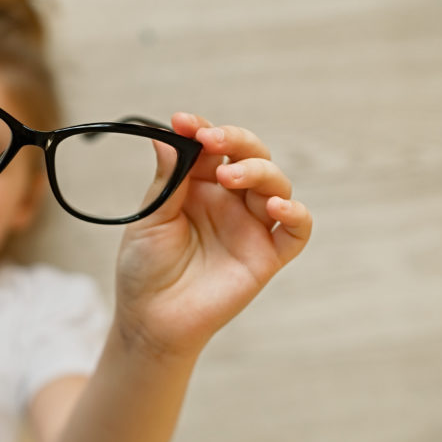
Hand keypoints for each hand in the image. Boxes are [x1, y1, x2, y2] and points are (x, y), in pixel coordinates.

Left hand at [113, 112, 312, 360]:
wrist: (151, 319)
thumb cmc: (145, 268)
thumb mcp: (150, 218)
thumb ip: (167, 179)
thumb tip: (167, 135)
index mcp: (199, 185)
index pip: (212, 146)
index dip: (202, 129)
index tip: (183, 122)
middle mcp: (229, 200)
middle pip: (251, 156)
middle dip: (236, 140)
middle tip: (211, 141)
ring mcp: (250, 226)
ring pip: (275, 185)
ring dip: (259, 172)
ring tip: (232, 177)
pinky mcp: (267, 255)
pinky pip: (296, 230)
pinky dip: (295, 215)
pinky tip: (275, 208)